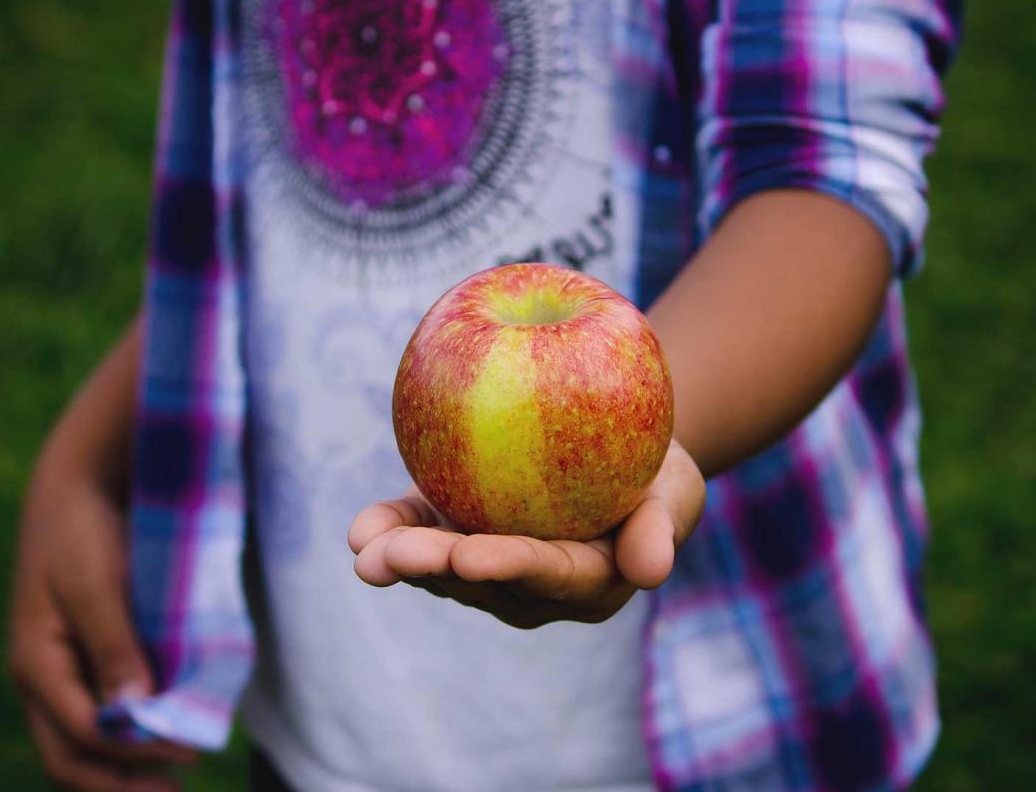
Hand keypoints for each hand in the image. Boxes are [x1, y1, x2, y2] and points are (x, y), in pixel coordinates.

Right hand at [7, 470, 196, 790]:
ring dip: (125, 764)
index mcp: (36, 664)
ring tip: (177, 770)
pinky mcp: (84, 656)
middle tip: (175, 790)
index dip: (135, 751)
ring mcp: (62, 670)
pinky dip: (129, 730)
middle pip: (71, 755)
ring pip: (83, 740)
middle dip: (120, 783)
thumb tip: (132, 712)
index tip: (191, 751)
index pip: (83, 734)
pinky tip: (168, 730)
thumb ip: (115, 646)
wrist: (80, 482)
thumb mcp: (97, 583)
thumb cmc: (84, 527)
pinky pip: (98, 710)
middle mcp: (44, 678)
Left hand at [347, 439, 704, 627]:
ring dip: (400, 558)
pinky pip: (421, 533)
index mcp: (586, 582)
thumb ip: (661, 528)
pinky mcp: (458, 533)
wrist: (619, 447)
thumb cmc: (657, 470)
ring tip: (363, 547)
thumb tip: (652, 571)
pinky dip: (390, 529)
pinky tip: (360, 529)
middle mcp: (532, 587)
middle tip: (392, 556)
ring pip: (442, 568)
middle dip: (434, 569)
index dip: (507, 567)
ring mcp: (490, 565)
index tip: (469, 556)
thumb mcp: (675, 491)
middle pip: (481, 580)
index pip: (546, 574)